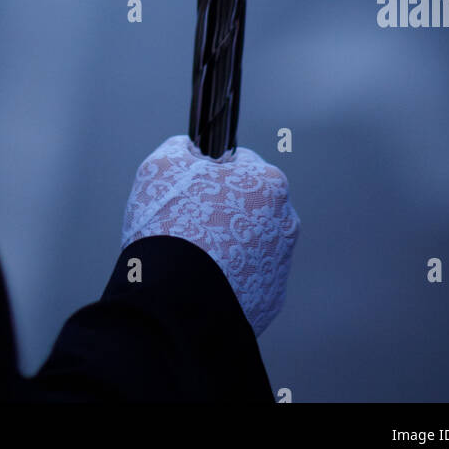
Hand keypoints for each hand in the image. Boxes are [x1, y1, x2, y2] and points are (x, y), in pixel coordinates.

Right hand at [121, 134, 298, 335]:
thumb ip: (181, 148)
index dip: (211, 171)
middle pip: (251, 205)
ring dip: (229, 245)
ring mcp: (281, 265)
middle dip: (224, 209)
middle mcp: (286, 222)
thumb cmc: (170, 224)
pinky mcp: (270, 301)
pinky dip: (230, 279)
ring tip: (193, 257)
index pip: (241, 163)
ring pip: (252, 244)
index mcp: (269, 183)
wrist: (172, 300)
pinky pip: (248, 280)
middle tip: (189, 223)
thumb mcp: (161, 165)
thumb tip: (188, 149)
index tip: (191, 187)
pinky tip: (203, 281)